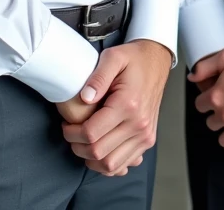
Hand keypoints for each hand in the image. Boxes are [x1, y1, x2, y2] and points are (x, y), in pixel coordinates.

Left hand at [62, 39, 171, 176]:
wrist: (156, 62)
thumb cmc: (134, 58)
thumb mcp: (113, 57)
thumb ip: (97, 77)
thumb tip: (84, 98)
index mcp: (128, 104)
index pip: (92, 133)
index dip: (72, 133)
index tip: (66, 124)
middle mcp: (139, 124)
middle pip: (99, 153)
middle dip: (77, 146)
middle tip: (71, 133)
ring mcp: (145, 135)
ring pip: (111, 165)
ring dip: (91, 159)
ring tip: (83, 142)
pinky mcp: (147, 140)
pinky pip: (124, 165)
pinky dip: (108, 164)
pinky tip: (100, 150)